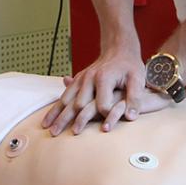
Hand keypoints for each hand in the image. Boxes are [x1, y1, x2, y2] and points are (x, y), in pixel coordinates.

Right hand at [42, 52, 163, 135]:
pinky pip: (63, 95)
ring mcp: (80, 79)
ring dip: (57, 115)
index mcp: (104, 78)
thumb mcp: (138, 79)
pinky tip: (47, 119)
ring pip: (65, 100)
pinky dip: (55, 108)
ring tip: (49, 129)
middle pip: (77, 104)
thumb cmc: (130, 66)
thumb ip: (135, 98)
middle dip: (69, 120)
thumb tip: (131, 118)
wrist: (118, 49)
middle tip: (62, 135)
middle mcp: (89, 78)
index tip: (107, 128)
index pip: (102, 104)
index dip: (106, 117)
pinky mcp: (77, 81)